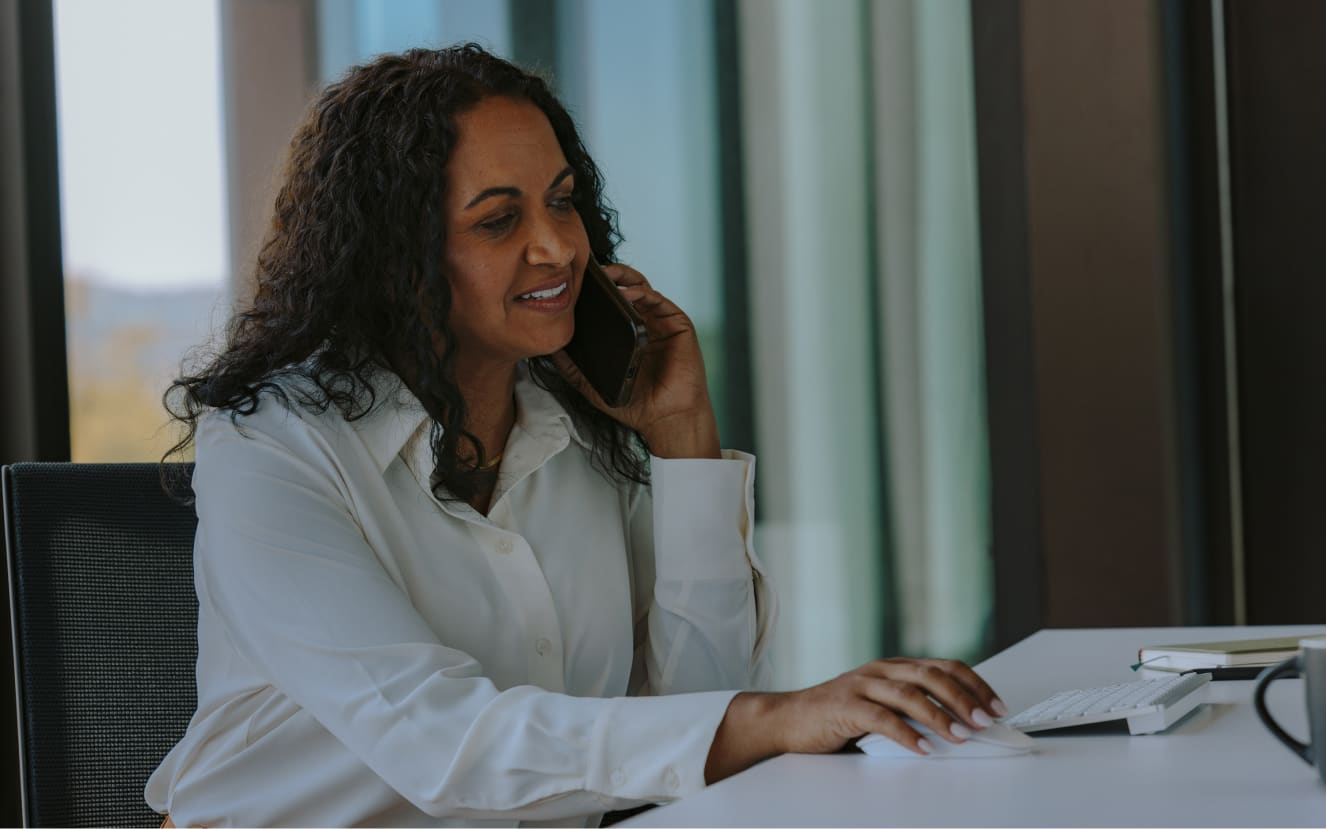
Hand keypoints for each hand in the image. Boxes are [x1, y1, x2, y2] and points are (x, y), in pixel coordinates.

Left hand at [550, 263, 719, 457]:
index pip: (611, 303)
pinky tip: (626, 294)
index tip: (576, 281)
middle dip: (610, 275)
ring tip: (606, 276)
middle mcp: (646, 323)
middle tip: (590, 270)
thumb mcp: (593, 384)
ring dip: (624, 278)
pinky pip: (659, 301)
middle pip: (627, 287)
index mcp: (628, 333)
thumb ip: (571, 368)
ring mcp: (662, 322)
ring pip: (643, 287)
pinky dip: (642, 293)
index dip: (596, 290)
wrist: (666, 419)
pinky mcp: (678, 324)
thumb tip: (546, 350)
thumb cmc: (636, 404)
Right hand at [704, 658, 1008, 781]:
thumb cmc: (837, 716)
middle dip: (964, 699)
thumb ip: (912, 711)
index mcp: (894, 667)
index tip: (996, 706)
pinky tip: (924, 748)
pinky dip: (906, 734)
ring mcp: (861, 685)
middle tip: (986, 721)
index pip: (944, 666)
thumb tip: (961, 729)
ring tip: (962, 736)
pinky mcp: (844, 706)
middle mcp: (881, 670)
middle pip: (932, 676)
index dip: (974, 684)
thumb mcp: (881, 707)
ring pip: (909, 695)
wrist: (789, 719)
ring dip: (941, 716)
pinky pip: (881, 719)